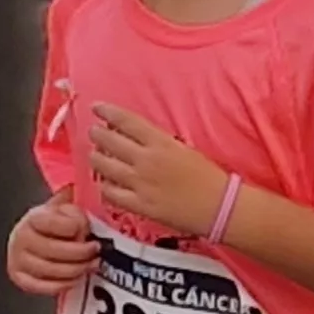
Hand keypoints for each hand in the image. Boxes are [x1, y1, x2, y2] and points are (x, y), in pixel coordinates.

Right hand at [8, 192, 100, 295]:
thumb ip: (72, 201)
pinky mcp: (20, 278)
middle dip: (81, 252)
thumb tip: (82, 186)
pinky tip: (76, 277)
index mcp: (33, 217)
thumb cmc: (51, 224)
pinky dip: (64, 284)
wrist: (30, 239)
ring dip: (77, 269)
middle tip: (96, 250)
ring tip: (90, 264)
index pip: (56, 223)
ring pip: (52, 270)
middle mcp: (21, 238)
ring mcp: (18, 259)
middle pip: (55, 250)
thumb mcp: (62, 207)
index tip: (86, 229)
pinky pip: (45, 287)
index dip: (77, 227)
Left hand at [86, 104, 231, 238]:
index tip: (96, 107)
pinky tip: (105, 183)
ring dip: (96, 158)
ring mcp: (140, 183)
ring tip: (95, 156)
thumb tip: (136, 137)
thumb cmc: (208, 176)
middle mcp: (146, 160)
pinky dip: (105, 186)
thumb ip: (158, 142)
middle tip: (93, 132)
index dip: (108, 112)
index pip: (126, 121)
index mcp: (160, 142)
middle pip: (109, 141)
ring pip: (104, 166)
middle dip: (97, 134)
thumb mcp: (183, 148)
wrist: (219, 207)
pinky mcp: (139, 205)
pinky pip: (110, 193)